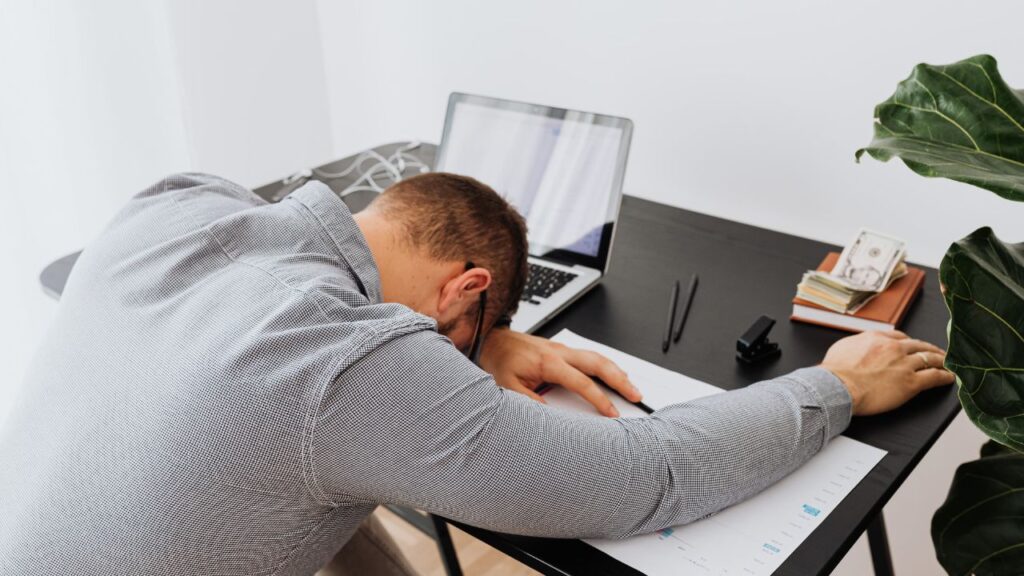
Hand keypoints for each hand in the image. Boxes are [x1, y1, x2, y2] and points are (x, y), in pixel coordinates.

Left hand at [479, 329, 640, 416]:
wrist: (495, 341)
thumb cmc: (502, 361)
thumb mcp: (507, 386)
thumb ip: (528, 401)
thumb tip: (548, 415)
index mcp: (548, 363)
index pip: (581, 382)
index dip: (599, 398)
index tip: (611, 412)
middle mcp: (559, 353)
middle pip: (598, 363)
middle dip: (620, 379)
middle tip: (635, 394)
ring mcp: (563, 349)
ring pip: (598, 356)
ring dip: (617, 370)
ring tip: (631, 386)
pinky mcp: (563, 350)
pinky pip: (590, 355)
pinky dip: (606, 365)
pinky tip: (613, 373)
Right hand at [820, 330, 954, 415]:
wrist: (837, 386)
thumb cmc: (834, 372)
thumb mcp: (842, 348)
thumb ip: (856, 345)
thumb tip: (856, 348)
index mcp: (876, 338)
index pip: (900, 337)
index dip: (909, 342)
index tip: (913, 346)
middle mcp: (893, 348)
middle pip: (918, 345)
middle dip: (929, 349)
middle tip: (936, 352)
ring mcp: (904, 364)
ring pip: (929, 358)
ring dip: (941, 361)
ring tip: (947, 363)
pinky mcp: (910, 382)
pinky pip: (934, 377)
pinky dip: (944, 376)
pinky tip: (949, 377)